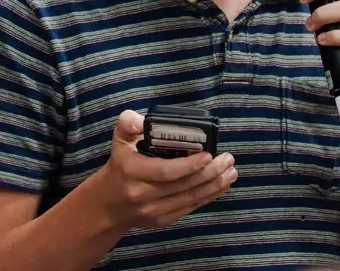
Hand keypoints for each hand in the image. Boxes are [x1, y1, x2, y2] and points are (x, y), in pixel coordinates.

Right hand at [90, 110, 236, 229]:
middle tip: (227, 159)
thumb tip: (140, 119)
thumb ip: (127, 123)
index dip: (189, 165)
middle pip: (183, 185)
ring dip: (214, 185)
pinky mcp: (163, 220)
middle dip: (209, 173)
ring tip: (230, 171)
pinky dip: (208, 196)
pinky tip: (221, 185)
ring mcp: (154, 211)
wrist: (109, 204)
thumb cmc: (120, 165)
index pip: (165, 171)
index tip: (208, 154)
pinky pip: (190, 207)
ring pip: (190, 198)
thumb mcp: (119, 140)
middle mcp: (143, 194)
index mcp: (132, 171)